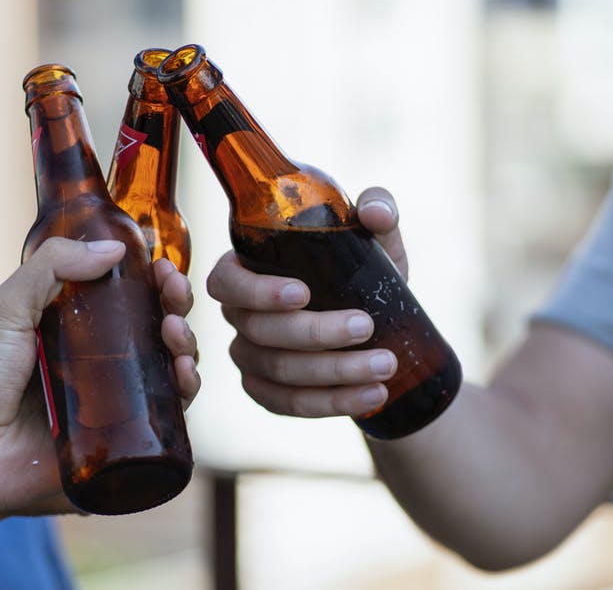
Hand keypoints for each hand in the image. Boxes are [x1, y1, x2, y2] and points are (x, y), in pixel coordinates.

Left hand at [0, 238, 199, 515]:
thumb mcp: (8, 308)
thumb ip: (51, 268)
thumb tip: (115, 248)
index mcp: (75, 331)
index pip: (128, 298)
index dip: (153, 280)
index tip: (163, 263)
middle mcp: (100, 366)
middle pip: (158, 330)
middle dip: (176, 305)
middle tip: (174, 291)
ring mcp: (114, 405)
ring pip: (170, 371)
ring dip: (186, 345)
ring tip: (175, 333)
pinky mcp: (122, 444)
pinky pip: (168, 419)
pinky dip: (185, 393)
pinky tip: (184, 375)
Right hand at [205, 186, 406, 419]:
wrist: (379, 328)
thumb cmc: (362, 272)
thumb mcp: (376, 240)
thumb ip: (379, 210)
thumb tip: (373, 212)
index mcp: (247, 269)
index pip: (226, 282)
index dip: (257, 291)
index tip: (303, 293)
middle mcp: (239, 315)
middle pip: (259, 331)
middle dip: (315, 333)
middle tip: (366, 327)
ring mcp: (249, 357)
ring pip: (278, 371)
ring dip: (334, 372)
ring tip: (385, 364)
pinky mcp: (267, 392)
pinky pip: (290, 404)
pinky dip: (333, 402)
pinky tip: (372, 394)